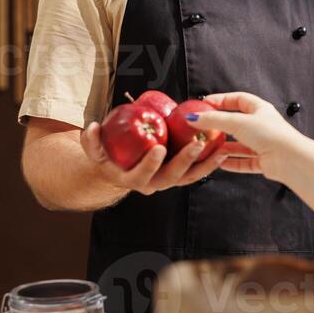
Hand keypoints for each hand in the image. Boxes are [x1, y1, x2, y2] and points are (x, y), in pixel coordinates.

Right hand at [80, 121, 229, 194]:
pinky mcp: (180, 175)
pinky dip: (210, 162)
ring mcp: (168, 181)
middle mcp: (152, 184)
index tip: (159, 148)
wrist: (118, 168)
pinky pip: (197, 171)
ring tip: (220, 149)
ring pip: (190, 177)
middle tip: (197, 143)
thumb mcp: (95, 149)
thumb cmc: (107, 155)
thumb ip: (92, 140)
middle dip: (185, 161)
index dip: (150, 163)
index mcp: (131, 179)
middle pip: (172, 177)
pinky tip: (223, 149)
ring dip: (206, 164)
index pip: (141, 174)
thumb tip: (91, 128)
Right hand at [185, 92, 303, 181]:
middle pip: (237, 123)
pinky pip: (244, 161)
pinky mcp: (264, 161)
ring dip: (224, 147)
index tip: (205, 104)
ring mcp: (263, 144)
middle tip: (204, 128)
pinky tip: (221, 163)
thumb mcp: (237, 122)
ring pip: (239, 144)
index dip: (221, 100)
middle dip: (220, 126)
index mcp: (260, 109)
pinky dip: (232, 162)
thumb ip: (214, 119)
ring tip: (209, 148)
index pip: (238, 99)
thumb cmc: (271, 134)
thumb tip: (195, 118)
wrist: (289, 158)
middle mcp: (262, 126)